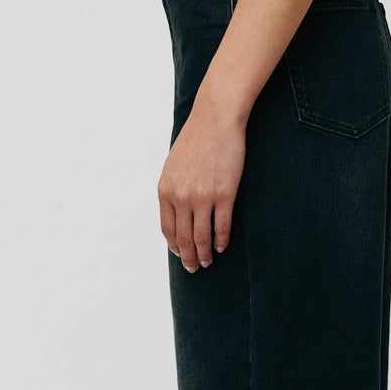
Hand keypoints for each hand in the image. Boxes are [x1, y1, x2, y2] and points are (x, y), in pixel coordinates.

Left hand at [159, 97, 246, 270]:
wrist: (215, 121)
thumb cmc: (196, 140)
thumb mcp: (173, 165)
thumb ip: (173, 189)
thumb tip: (177, 211)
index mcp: (166, 191)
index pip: (167, 229)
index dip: (174, 246)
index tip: (179, 254)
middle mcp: (182, 197)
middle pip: (184, 238)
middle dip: (188, 257)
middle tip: (193, 268)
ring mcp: (203, 197)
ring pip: (202, 237)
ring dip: (204, 254)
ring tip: (207, 262)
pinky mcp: (224, 194)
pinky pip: (222, 226)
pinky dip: (220, 240)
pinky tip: (221, 247)